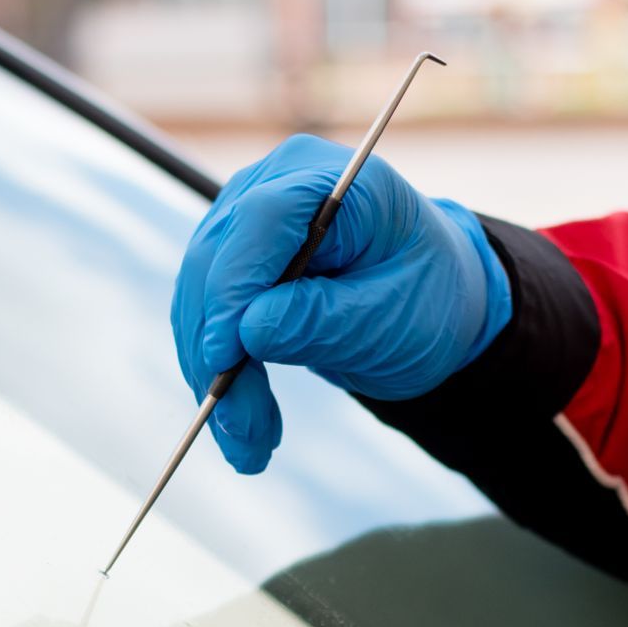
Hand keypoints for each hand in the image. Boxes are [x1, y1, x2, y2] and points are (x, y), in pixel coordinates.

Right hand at [170, 133, 510, 472]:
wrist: (427, 299)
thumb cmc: (426, 297)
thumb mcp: (394, 317)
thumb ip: (325, 319)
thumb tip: (248, 330)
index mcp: (334, 180)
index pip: (261, 220)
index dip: (234, 287)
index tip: (224, 357)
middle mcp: (276, 185)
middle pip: (217, 262)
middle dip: (218, 352)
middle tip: (243, 429)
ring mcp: (246, 220)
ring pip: (200, 298)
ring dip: (213, 377)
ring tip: (249, 446)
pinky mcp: (232, 262)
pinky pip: (206, 319)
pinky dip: (218, 376)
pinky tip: (243, 427)